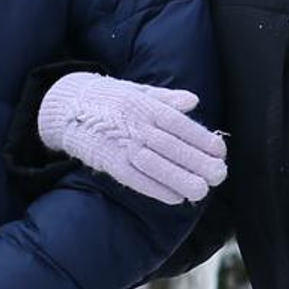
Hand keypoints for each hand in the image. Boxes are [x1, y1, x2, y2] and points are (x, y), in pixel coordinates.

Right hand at [38, 72, 226, 204]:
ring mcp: (120, 144)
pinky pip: (132, 178)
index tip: (220, 151)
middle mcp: (135, 125)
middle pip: (170, 146)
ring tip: (201, 190)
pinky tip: (174, 197)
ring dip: (179, 179)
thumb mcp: (138, 91)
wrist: (68, 106)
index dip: (201, 138)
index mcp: (145, 106)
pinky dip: (154, 188)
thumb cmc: (110, 98)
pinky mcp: (107, 161)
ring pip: (153, 164)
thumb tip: (192, 101)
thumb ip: (166, 98)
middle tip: (219, 174)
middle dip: (197, 162)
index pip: (179, 124)